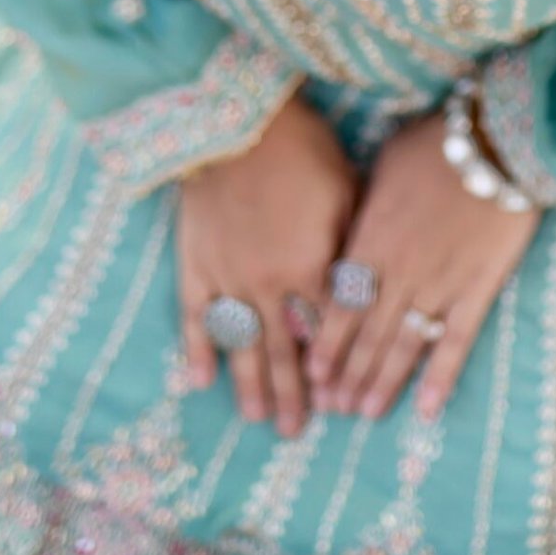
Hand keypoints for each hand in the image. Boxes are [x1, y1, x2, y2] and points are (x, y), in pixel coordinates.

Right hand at [177, 91, 359, 437]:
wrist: (238, 120)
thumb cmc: (302, 147)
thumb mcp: (345, 190)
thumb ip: (350, 244)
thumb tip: (361, 283)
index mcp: (312, 268)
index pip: (327, 331)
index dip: (334, 367)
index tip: (341, 400)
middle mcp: (270, 286)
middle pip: (284, 351)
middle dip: (294, 394)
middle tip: (297, 433)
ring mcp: (228, 279)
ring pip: (241, 345)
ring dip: (250, 385)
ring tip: (257, 419)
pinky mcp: (195, 264)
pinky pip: (195, 318)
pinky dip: (197, 350)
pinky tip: (199, 381)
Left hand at [305, 107, 539, 424]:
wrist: (495, 141)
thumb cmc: (433, 143)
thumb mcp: (382, 166)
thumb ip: (363, 208)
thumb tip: (346, 232)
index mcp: (372, 240)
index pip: (341, 304)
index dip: (326, 343)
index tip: (312, 376)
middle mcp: (400, 272)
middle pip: (368, 333)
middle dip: (348, 374)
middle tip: (331, 409)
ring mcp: (440, 284)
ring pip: (404, 344)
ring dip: (383, 382)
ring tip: (366, 413)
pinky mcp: (478, 288)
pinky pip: (456, 340)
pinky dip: (441, 376)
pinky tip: (428, 409)